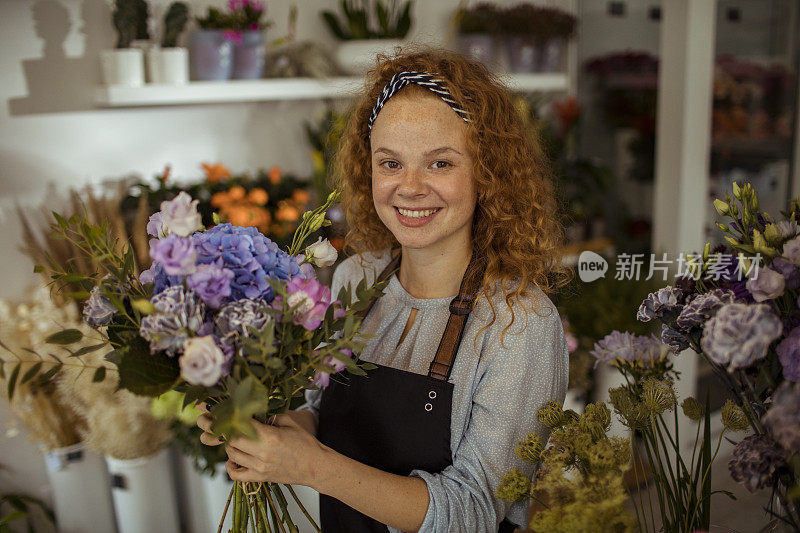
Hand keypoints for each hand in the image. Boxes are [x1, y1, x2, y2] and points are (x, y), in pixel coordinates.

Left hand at [196, 405, 326, 486]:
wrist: (316, 466)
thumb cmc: (305, 443)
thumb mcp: (289, 422)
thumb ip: (269, 415)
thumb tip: (251, 410)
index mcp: (270, 436)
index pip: (239, 425)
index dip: (224, 418)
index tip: (212, 412)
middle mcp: (262, 452)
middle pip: (231, 440)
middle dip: (220, 430)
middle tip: (213, 423)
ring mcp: (260, 467)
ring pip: (232, 455)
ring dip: (229, 445)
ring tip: (234, 438)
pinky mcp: (260, 477)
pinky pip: (236, 475)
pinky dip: (231, 466)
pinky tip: (234, 459)